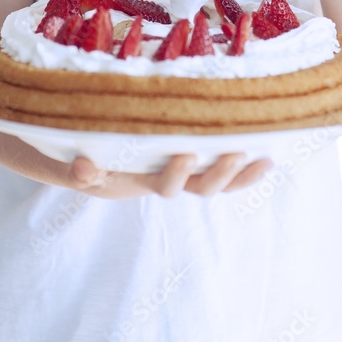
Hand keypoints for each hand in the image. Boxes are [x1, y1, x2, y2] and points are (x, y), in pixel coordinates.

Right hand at [68, 152, 273, 199]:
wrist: (90, 165)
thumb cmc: (85, 161)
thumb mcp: (74, 166)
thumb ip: (76, 171)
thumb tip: (83, 166)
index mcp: (142, 180)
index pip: (164, 185)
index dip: (177, 175)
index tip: (185, 155)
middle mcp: (167, 179)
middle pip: (199, 187)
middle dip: (218, 174)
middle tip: (234, 153)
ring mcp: (183, 171)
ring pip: (216, 182)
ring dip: (239, 174)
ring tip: (263, 159)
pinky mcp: (193, 158)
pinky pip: (221, 168)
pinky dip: (244, 170)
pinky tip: (267, 158)